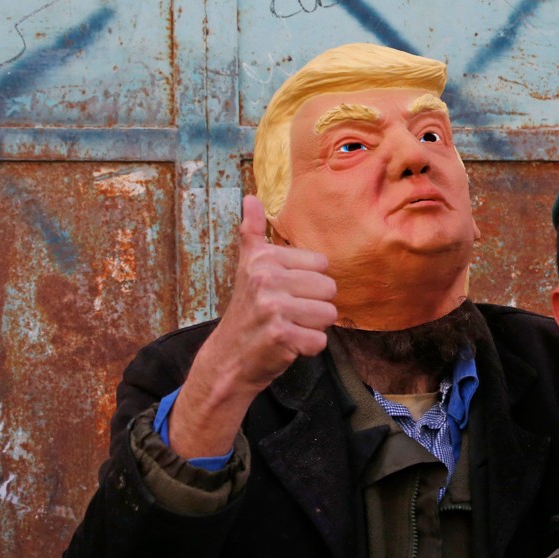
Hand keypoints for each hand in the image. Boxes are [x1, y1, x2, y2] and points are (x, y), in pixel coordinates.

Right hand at [169, 195, 337, 457]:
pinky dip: (308, 348)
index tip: (284, 293)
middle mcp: (266, 279)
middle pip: (329, 289)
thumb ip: (252, 233)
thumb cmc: (247, 311)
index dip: (309, 284)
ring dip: (313, 327)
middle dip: (314, 307)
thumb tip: (251, 198)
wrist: (228, 358)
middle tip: (287, 314)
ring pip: (328, 315)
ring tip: (288, 328)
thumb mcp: (247, 268)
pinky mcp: (280, 335)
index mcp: (264, 259)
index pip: (322, 264)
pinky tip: (287, 345)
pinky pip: (320, 340)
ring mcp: (272, 307)